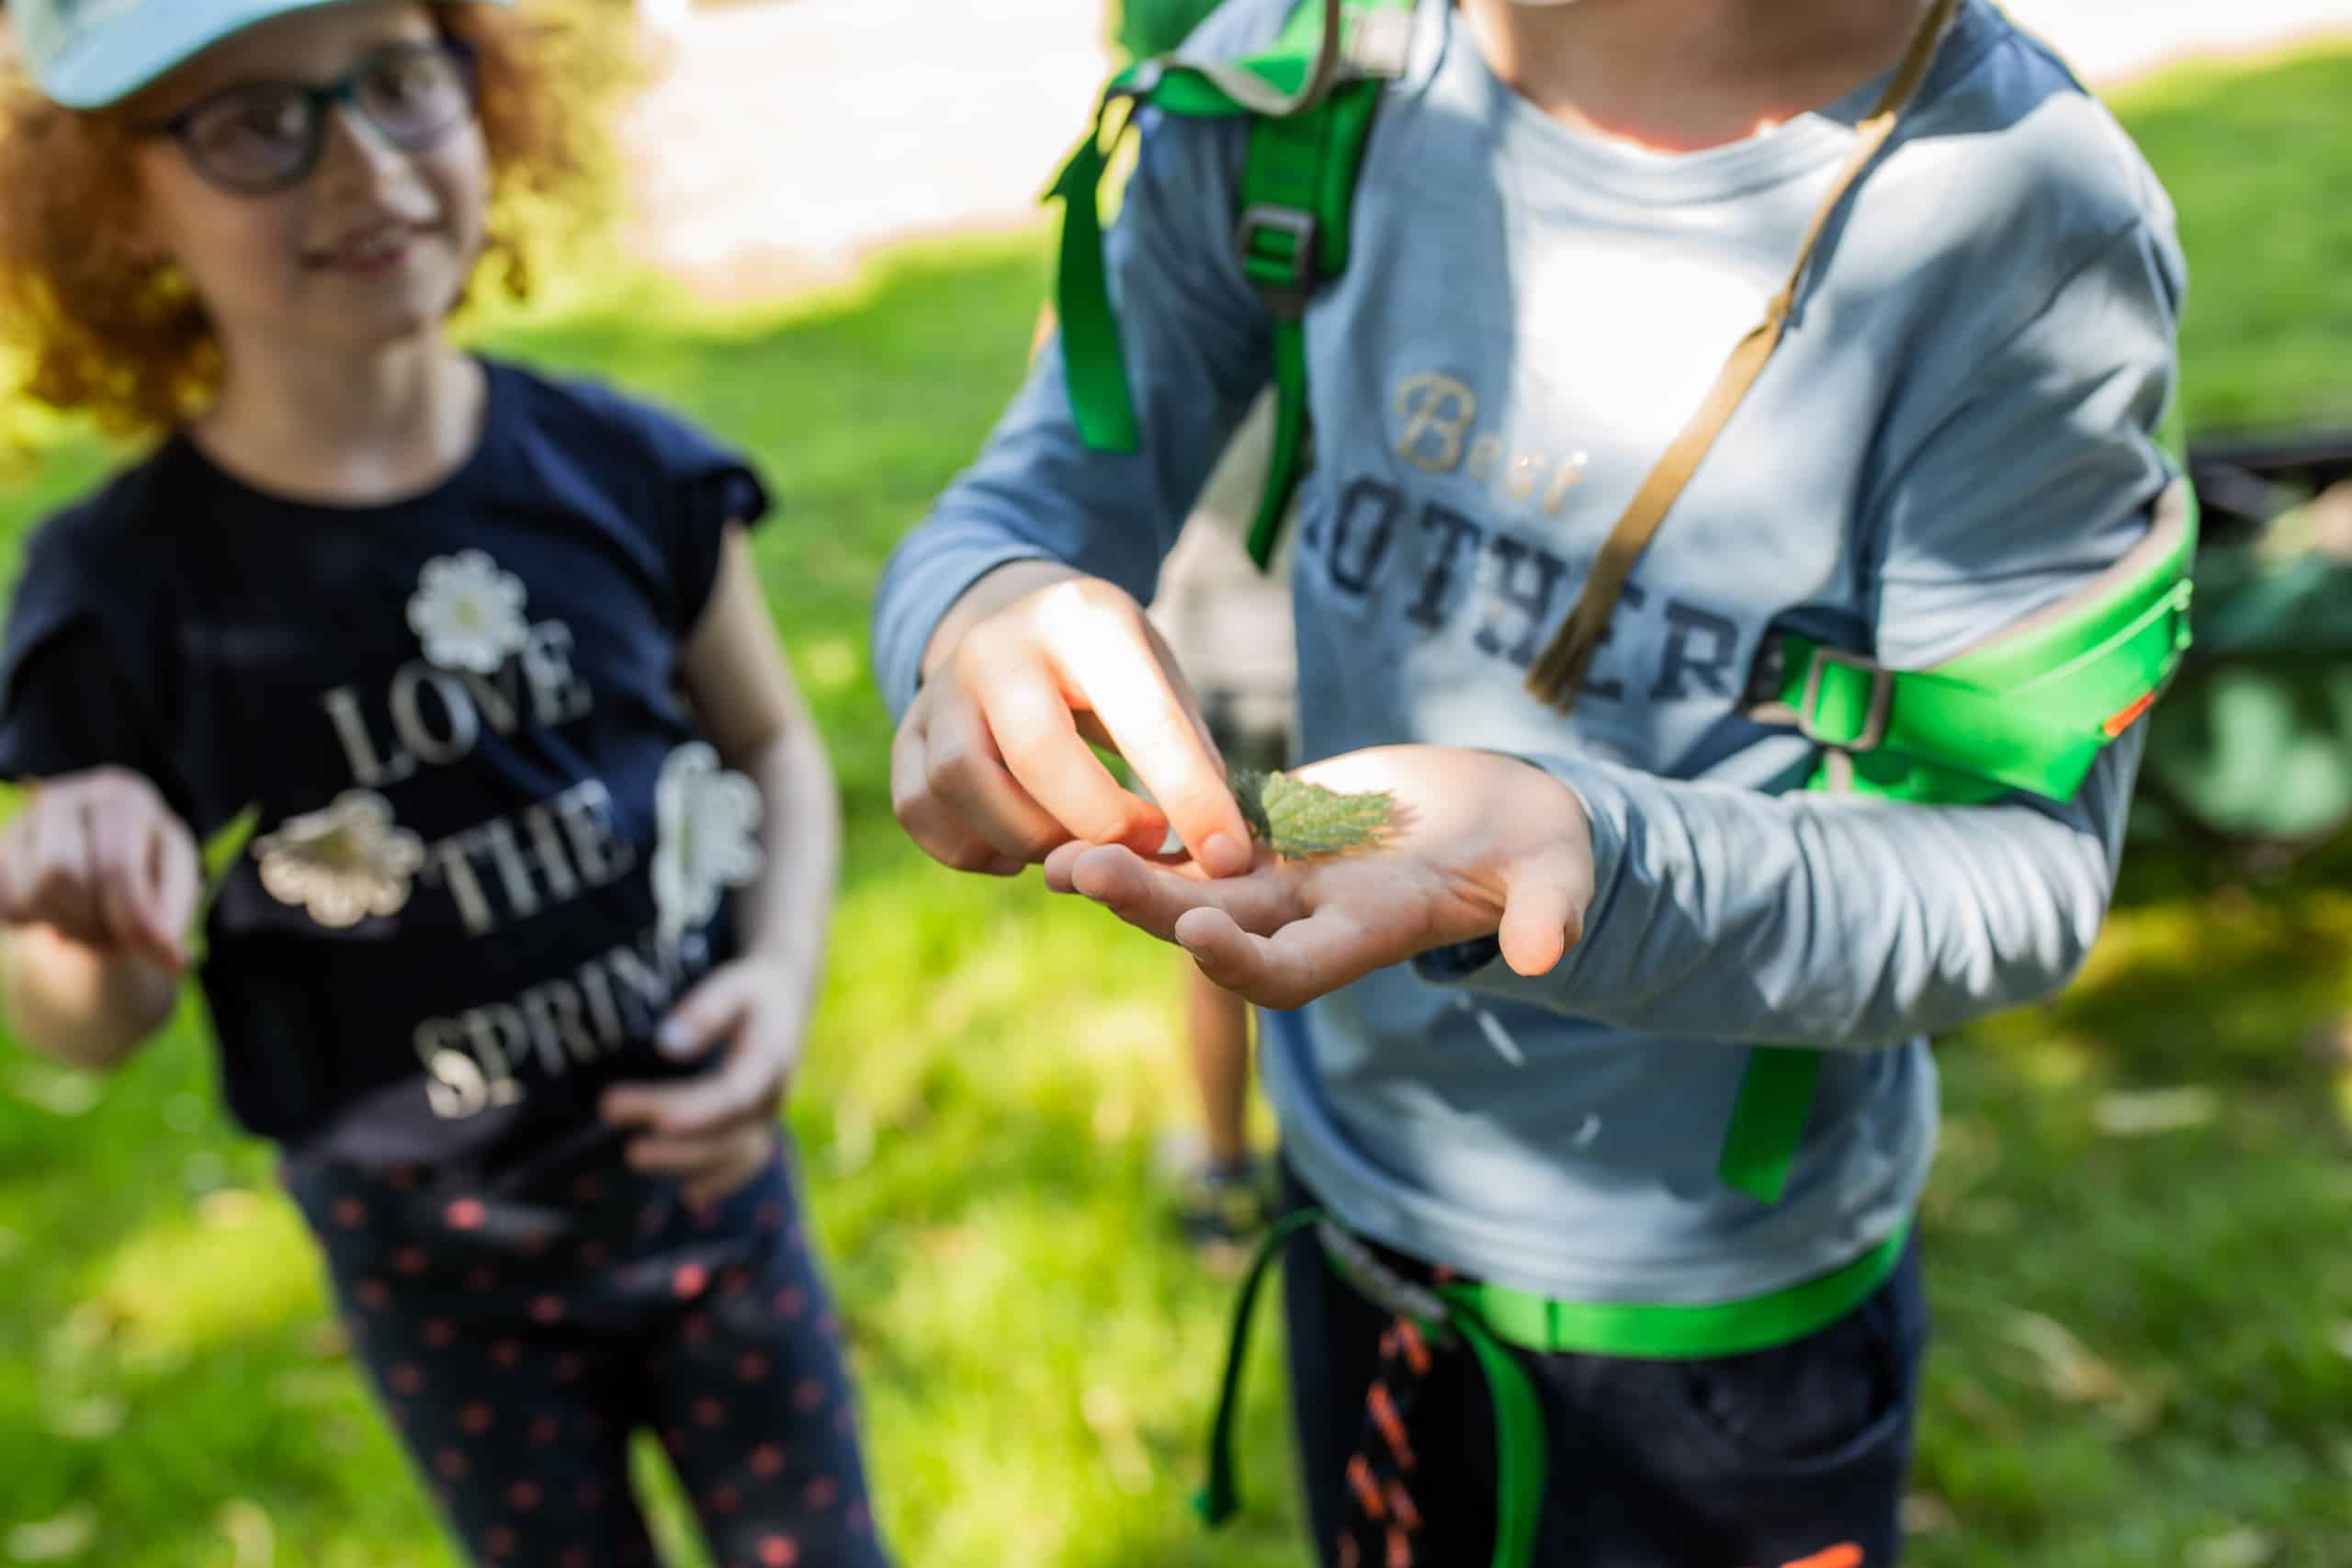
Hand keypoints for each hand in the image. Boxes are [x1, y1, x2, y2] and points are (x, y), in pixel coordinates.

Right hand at [0, 767, 198, 971]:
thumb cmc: (148, 870)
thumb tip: (175, 960)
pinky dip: (33, 926)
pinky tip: (58, 917)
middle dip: (95, 924)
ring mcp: (21, 822)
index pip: (115, 864)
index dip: (134, 919)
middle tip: (121, 940)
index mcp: (122, 797)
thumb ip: (172, 916)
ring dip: (67, 929)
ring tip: (95, 928)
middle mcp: (65, 798)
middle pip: (60, 875)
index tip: (161, 957)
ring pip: (28, 893)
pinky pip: (5, 906)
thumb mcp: (174, 884)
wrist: (103, 860)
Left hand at [599, 952, 805, 1207]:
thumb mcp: (732, 985)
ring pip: (735, 1153)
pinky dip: (721, 1180)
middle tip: (612, 1113)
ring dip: (686, 1160)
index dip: (692, 1110)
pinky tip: (690, 1194)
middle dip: (674, 1134)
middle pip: (727, 1129)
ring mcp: (769, 1115)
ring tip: (633, 1154)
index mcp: (771, 1057)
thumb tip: (666, 1046)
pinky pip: (746, 1162)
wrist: (786, 997)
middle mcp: (774, 1094)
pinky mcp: (760, 1125)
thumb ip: (704, 1011)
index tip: (647, 1112)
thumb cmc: (751, 990)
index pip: (732, 1093)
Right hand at [891, 570, 1256, 878]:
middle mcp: (998, 645)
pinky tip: (1016, 850)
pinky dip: (971, 849)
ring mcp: (940, 687)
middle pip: (1036, 755)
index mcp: (1084, 619)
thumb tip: (1221, 852)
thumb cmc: (1106, 664)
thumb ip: (1189, 752)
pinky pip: (919, 809)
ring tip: (1077, 847)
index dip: (1190, 798)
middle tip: (1145, 846)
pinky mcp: (903, 730)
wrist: (1010, 617)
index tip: (1229, 858)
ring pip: (961, 785)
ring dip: (1028, 840)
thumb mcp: (1157, 675)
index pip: (1143, 718)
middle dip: (1099, 824)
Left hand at [1042, 746, 1596, 1009]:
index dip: (1240, 959)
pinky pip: (1198, 830)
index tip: (1193, 931)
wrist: (1507, 818)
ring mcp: (1285, 871)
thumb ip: (1545, 911)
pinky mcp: (1272, 824)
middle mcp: (1309, 915)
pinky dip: (1148, 823)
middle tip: (1073, 874)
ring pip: (1189, 880)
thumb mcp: (1552, 877)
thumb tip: (1547, 950)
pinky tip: (1085, 800)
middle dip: (1144, 906)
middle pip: (1213, 926)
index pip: (1288, 970)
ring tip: (1054, 856)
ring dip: (1124, 871)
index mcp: (1366, 933)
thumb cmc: (1540, 853)